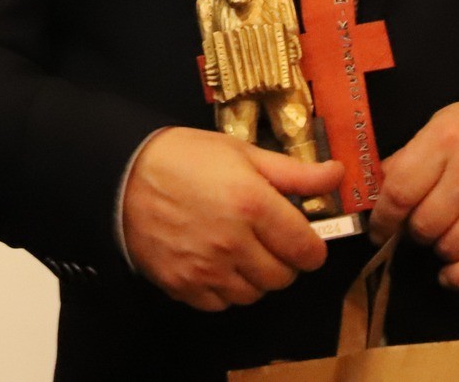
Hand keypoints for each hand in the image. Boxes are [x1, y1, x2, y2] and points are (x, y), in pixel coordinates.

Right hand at [121, 127, 343, 310]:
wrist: (121, 173)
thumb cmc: (183, 157)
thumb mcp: (241, 152)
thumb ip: (293, 173)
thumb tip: (337, 175)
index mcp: (254, 205)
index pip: (308, 251)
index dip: (308, 245)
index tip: (298, 236)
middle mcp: (234, 243)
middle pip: (283, 278)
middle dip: (281, 260)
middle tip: (263, 238)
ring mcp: (207, 269)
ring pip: (254, 295)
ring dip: (252, 277)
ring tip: (235, 249)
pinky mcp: (183, 285)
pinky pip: (220, 304)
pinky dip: (222, 289)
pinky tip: (213, 262)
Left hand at [368, 96, 458, 290]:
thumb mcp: (438, 127)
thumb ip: (408, 159)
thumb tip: (379, 193)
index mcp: (443, 144)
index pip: (400, 193)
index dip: (383, 219)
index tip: (378, 230)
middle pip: (424, 225)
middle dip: (412, 232)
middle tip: (417, 226)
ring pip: (450, 247)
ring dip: (438, 248)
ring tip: (440, 236)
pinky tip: (449, 275)